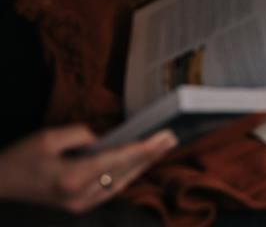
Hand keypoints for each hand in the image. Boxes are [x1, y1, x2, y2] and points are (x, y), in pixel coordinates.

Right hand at [0, 126, 176, 212]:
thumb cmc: (18, 160)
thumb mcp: (48, 137)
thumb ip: (82, 134)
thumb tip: (106, 137)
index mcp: (73, 177)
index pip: (120, 159)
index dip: (146, 147)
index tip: (165, 136)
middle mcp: (81, 196)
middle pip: (126, 172)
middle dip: (150, 155)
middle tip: (172, 138)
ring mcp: (81, 205)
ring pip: (121, 183)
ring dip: (142, 165)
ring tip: (161, 148)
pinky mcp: (79, 207)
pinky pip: (111, 189)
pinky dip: (127, 174)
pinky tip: (138, 163)